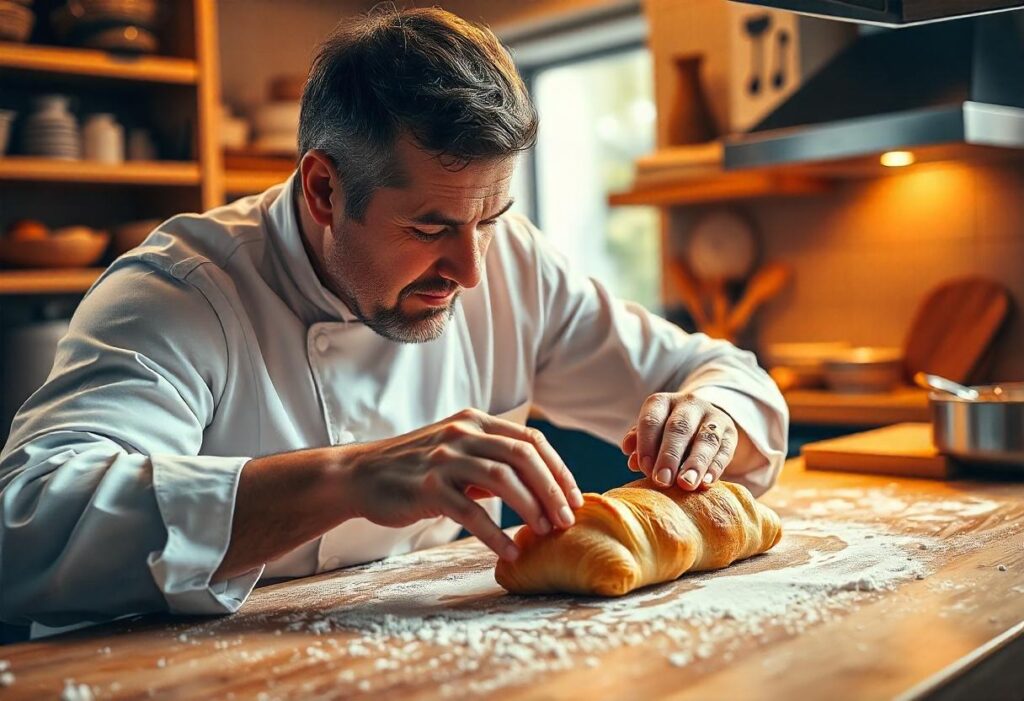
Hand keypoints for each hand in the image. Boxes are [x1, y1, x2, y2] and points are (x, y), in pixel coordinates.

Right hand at [345, 408, 583, 561]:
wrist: (360, 474)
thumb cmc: (415, 468)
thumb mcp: (456, 451)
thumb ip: (492, 460)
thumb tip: (541, 488)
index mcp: (475, 421)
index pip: (531, 440)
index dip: (559, 470)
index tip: (574, 498)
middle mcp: (463, 432)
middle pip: (524, 456)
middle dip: (552, 489)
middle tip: (566, 520)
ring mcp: (444, 459)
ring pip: (503, 479)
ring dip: (531, 508)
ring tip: (545, 533)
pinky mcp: (428, 487)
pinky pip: (471, 512)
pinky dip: (495, 534)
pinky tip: (510, 552)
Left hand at [619, 393, 736, 490]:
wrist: (702, 423)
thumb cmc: (666, 433)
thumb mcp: (651, 434)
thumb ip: (640, 445)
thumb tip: (632, 461)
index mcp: (662, 402)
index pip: (652, 420)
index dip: (646, 444)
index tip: (643, 468)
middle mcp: (688, 404)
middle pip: (678, 428)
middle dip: (669, 456)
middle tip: (662, 480)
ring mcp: (712, 416)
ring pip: (705, 438)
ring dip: (695, 463)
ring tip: (686, 484)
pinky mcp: (730, 432)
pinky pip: (724, 449)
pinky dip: (715, 467)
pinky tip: (706, 482)